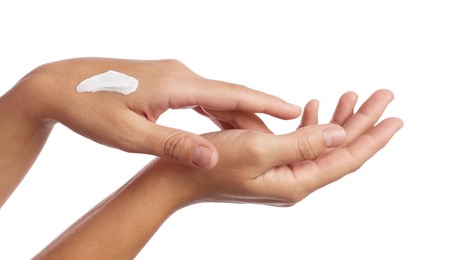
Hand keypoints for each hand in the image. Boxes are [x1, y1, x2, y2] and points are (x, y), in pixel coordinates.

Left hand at [17, 58, 300, 167]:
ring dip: (238, 117)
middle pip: (229, 96)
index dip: (265, 103)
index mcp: (175, 86)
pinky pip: (200, 97)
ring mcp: (171, 75)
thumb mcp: (129, 135)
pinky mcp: (163, 81)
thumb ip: (173, 144)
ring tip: (263, 137)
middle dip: (259, 116)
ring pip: (215, 98)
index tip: (295, 110)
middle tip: (290, 134)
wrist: (59, 85)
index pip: (231, 95)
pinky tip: (224, 126)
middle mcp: (179, 74)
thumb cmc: (90, 111)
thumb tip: (214, 156)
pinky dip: (217, 113)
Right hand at [158, 89, 402, 205]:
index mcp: (296, 183)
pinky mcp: (268, 164)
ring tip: (354, 96)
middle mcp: (294, 181)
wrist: (176, 180)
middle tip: (384, 96)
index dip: (373, 137)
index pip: (345, 159)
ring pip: (321, 145)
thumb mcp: (259, 150)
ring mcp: (281, 173)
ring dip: (338, 120)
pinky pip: (300, 144)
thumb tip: (339, 134)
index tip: (396, 117)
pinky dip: (312, 125)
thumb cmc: (211, 165)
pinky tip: (316, 109)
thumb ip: (303, 143)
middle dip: (362, 122)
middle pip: (338, 150)